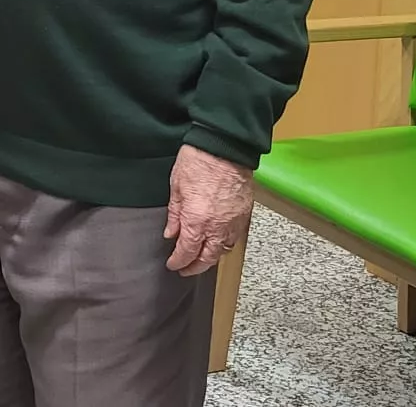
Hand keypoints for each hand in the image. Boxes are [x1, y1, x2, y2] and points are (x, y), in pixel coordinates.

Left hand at [164, 144, 253, 275]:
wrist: (224, 147)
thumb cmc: (198, 161)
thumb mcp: (176, 188)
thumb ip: (175, 215)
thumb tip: (171, 232)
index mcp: (196, 221)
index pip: (187, 252)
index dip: (178, 262)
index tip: (173, 265)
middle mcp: (217, 227)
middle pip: (207, 258)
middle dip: (195, 267)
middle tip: (185, 269)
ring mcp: (233, 222)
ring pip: (223, 250)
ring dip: (211, 258)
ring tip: (201, 258)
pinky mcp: (244, 214)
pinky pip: (235, 238)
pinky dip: (225, 245)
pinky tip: (217, 243)